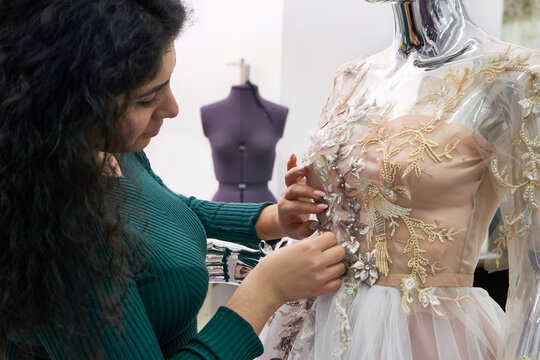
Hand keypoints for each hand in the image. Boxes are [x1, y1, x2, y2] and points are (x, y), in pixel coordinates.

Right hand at [226, 232, 345, 333]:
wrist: (267, 285)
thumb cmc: (275, 265)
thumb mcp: (292, 246)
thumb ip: (310, 244)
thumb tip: (324, 243)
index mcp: (309, 247)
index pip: (332, 237)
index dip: (328, 240)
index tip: (324, 243)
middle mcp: (317, 261)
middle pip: (341, 251)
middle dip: (334, 251)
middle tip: (326, 254)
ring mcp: (319, 277)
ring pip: (342, 267)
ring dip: (335, 265)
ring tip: (326, 266)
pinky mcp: (319, 290)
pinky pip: (337, 282)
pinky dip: (333, 279)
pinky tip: (325, 277)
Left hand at [277, 154, 327, 238]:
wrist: (284, 219)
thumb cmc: (293, 226)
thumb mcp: (297, 233)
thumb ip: (306, 230)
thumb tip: (315, 224)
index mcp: (285, 210)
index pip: (296, 207)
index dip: (309, 207)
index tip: (323, 208)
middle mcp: (285, 197)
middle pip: (293, 190)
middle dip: (307, 191)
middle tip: (321, 194)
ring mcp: (288, 188)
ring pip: (289, 178)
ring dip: (296, 172)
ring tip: (306, 168)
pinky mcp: (293, 181)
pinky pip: (289, 171)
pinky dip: (290, 163)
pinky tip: (293, 156)